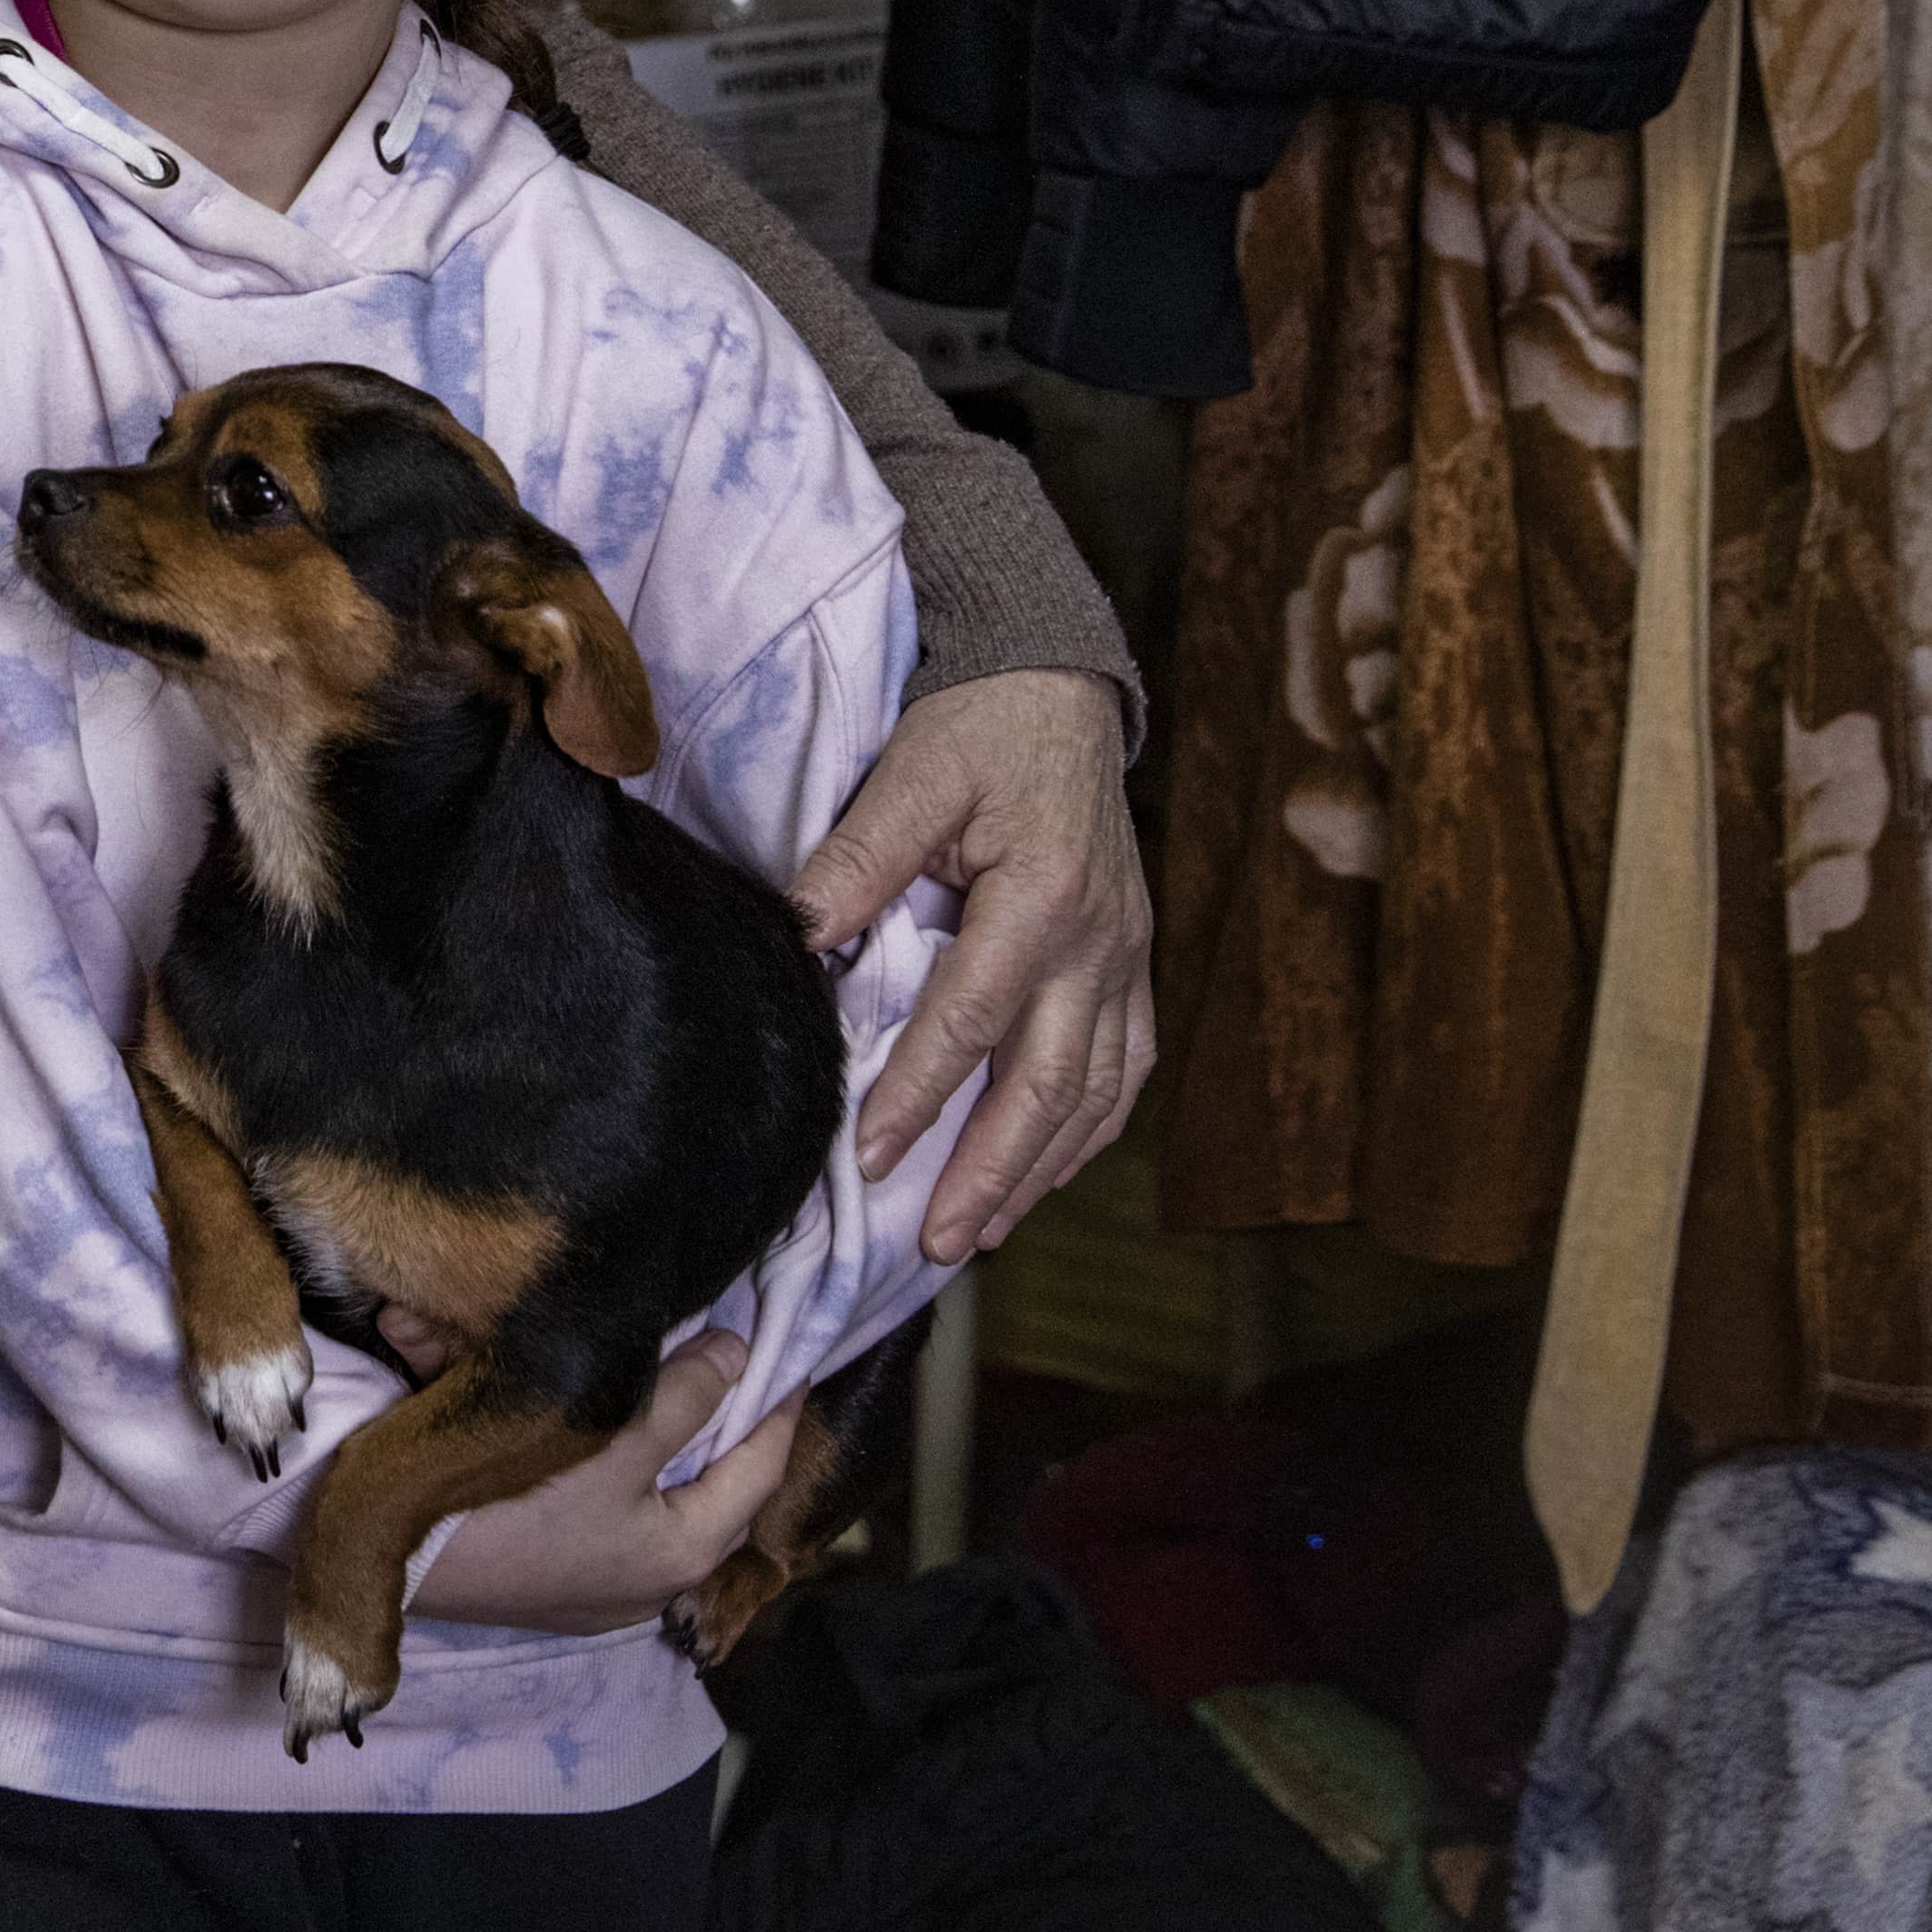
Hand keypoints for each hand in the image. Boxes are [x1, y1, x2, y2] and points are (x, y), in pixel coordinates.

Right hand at [412, 1335, 794, 1636]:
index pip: (757, 1467)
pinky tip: (599, 1449)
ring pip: (656, 1506)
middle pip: (710, 1491)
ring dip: (663, 1453)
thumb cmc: (505, 1501)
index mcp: (682, 1555)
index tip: (788, 1355)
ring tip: (674, 1403)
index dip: (775, 1407)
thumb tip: (735, 1353)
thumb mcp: (605, 1437)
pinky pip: (607, 1523)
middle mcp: (653, 1585)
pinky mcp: (552, 1587)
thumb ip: (681, 1397)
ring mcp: (600, 1592)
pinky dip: (614, 1481)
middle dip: (717, 1427)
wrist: (388, 1561)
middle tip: (730, 1369)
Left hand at [789, 665, 1152, 1260]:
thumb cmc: (979, 728)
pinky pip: (1125, 1069)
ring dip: (1040, 1172)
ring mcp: (1126, 959)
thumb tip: (797, 935)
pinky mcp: (1133, 965)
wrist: (1060, 689)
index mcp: (1041, 897)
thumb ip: (858, 858)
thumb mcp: (912, 774)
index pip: (970, 1020)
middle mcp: (1099, 943)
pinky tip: (1046, 1173)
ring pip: (1096, 1094)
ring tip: (982, 1232)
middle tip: (937, 1243)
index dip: (918, 1096)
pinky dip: (1087, 1132)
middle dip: (991, 1173)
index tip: (867, 1158)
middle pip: (1048, 1085)